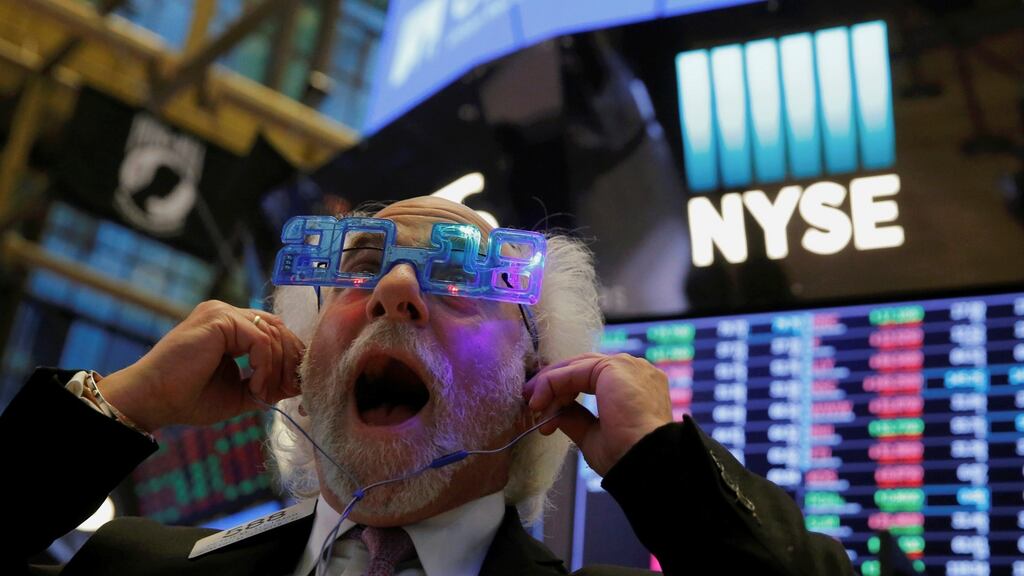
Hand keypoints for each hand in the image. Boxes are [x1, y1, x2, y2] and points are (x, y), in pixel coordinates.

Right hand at [96, 300, 303, 431]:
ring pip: (272, 335)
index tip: (295, 387)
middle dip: (290, 362)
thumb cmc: (188, 398)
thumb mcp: (239, 392)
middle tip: (290, 390)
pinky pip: (260, 340)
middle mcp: (227, 313)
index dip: (290, 358)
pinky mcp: (219, 319)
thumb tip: (298, 382)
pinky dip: (264, 366)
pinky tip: (254, 386)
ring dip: (276, 369)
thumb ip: (266, 382)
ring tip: (263, 394)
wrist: (153, 400)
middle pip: (278, 329)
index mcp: (230, 326)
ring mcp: (222, 313)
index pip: (274, 332)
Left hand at [523, 352, 671, 475]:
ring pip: (575, 367)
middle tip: (531, 402)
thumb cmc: (627, 456)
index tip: (544, 412)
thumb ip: (575, 418)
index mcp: (635, 385)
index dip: (563, 391)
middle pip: (581, 367)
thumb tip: (554, 412)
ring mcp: (626, 365)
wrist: (646, 462)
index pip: (591, 377)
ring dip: (550, 386)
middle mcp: (634, 370)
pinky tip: (541, 403)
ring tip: (535, 407)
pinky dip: (552, 385)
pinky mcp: (614, 367)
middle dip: (552, 384)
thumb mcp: (593, 435)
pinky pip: (573, 372)